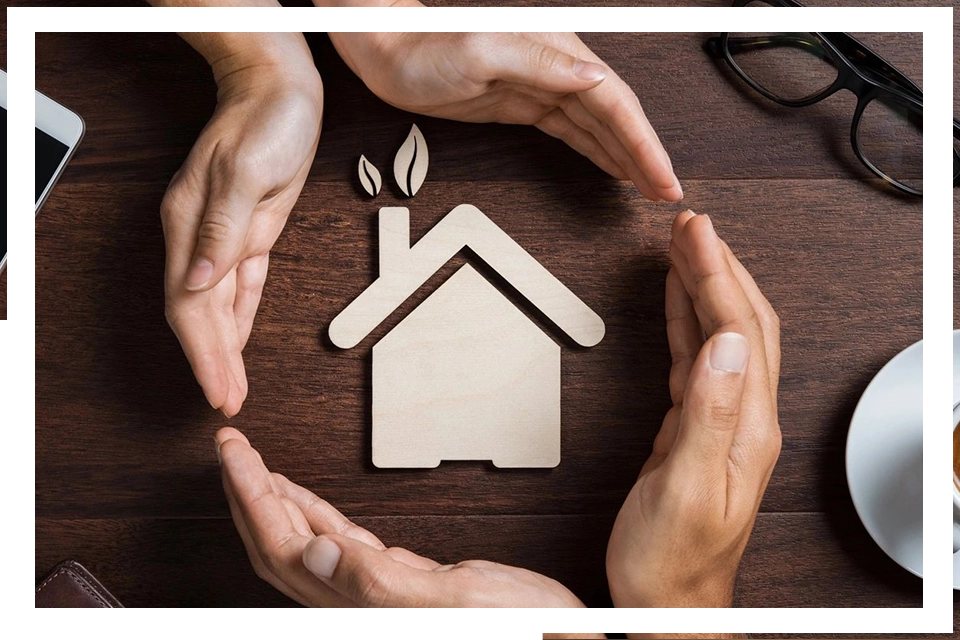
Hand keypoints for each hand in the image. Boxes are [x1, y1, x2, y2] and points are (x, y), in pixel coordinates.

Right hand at [161, 33, 322, 415]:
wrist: (280, 91)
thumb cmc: (265, 122)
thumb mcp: (246, 172)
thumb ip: (223, 230)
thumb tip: (198, 281)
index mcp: (189, 225)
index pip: (190, 305)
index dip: (203, 353)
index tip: (217, 390)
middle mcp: (200, 236)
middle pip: (200, 314)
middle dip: (213, 363)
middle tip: (227, 404)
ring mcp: (225, 236)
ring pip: (219, 306)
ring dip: (225, 348)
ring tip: (232, 387)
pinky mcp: (252, 232)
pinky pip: (242, 285)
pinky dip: (240, 317)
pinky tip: (240, 341)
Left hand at [216, 427, 584, 606]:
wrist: (552, 635)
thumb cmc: (514, 627)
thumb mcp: (451, 598)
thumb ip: (377, 580)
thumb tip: (310, 556)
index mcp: (358, 603)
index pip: (284, 548)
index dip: (252, 499)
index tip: (235, 457)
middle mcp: (355, 600)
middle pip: (281, 544)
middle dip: (249, 494)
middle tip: (231, 449)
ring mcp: (373, 590)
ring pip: (304, 543)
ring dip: (275, 501)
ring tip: (253, 466)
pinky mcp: (396, 578)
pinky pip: (338, 542)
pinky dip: (315, 514)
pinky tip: (306, 499)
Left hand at [327, 28, 681, 201]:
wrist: (384, 49)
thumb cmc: (423, 47)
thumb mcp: (482, 50)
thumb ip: (542, 62)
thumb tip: (594, 76)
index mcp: (555, 53)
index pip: (615, 102)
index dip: (644, 142)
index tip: (662, 175)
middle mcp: (555, 68)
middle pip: (615, 117)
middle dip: (645, 155)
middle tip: (666, 192)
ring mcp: (539, 88)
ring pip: (597, 126)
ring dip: (626, 156)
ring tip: (650, 186)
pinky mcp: (522, 104)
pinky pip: (571, 131)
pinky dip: (596, 150)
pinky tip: (611, 165)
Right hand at [606, 210, 780, 607]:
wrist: (669, 599)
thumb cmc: (673, 557)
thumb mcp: (688, 488)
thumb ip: (709, 414)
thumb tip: (726, 342)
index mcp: (747, 425)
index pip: (739, 328)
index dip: (716, 273)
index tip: (694, 231)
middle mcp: (743, 417)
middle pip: (741, 321)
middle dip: (717, 265)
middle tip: (689, 223)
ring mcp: (722, 420)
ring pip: (719, 333)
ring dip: (703, 284)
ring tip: (682, 245)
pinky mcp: (695, 427)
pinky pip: (694, 357)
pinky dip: (684, 319)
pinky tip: (674, 300)